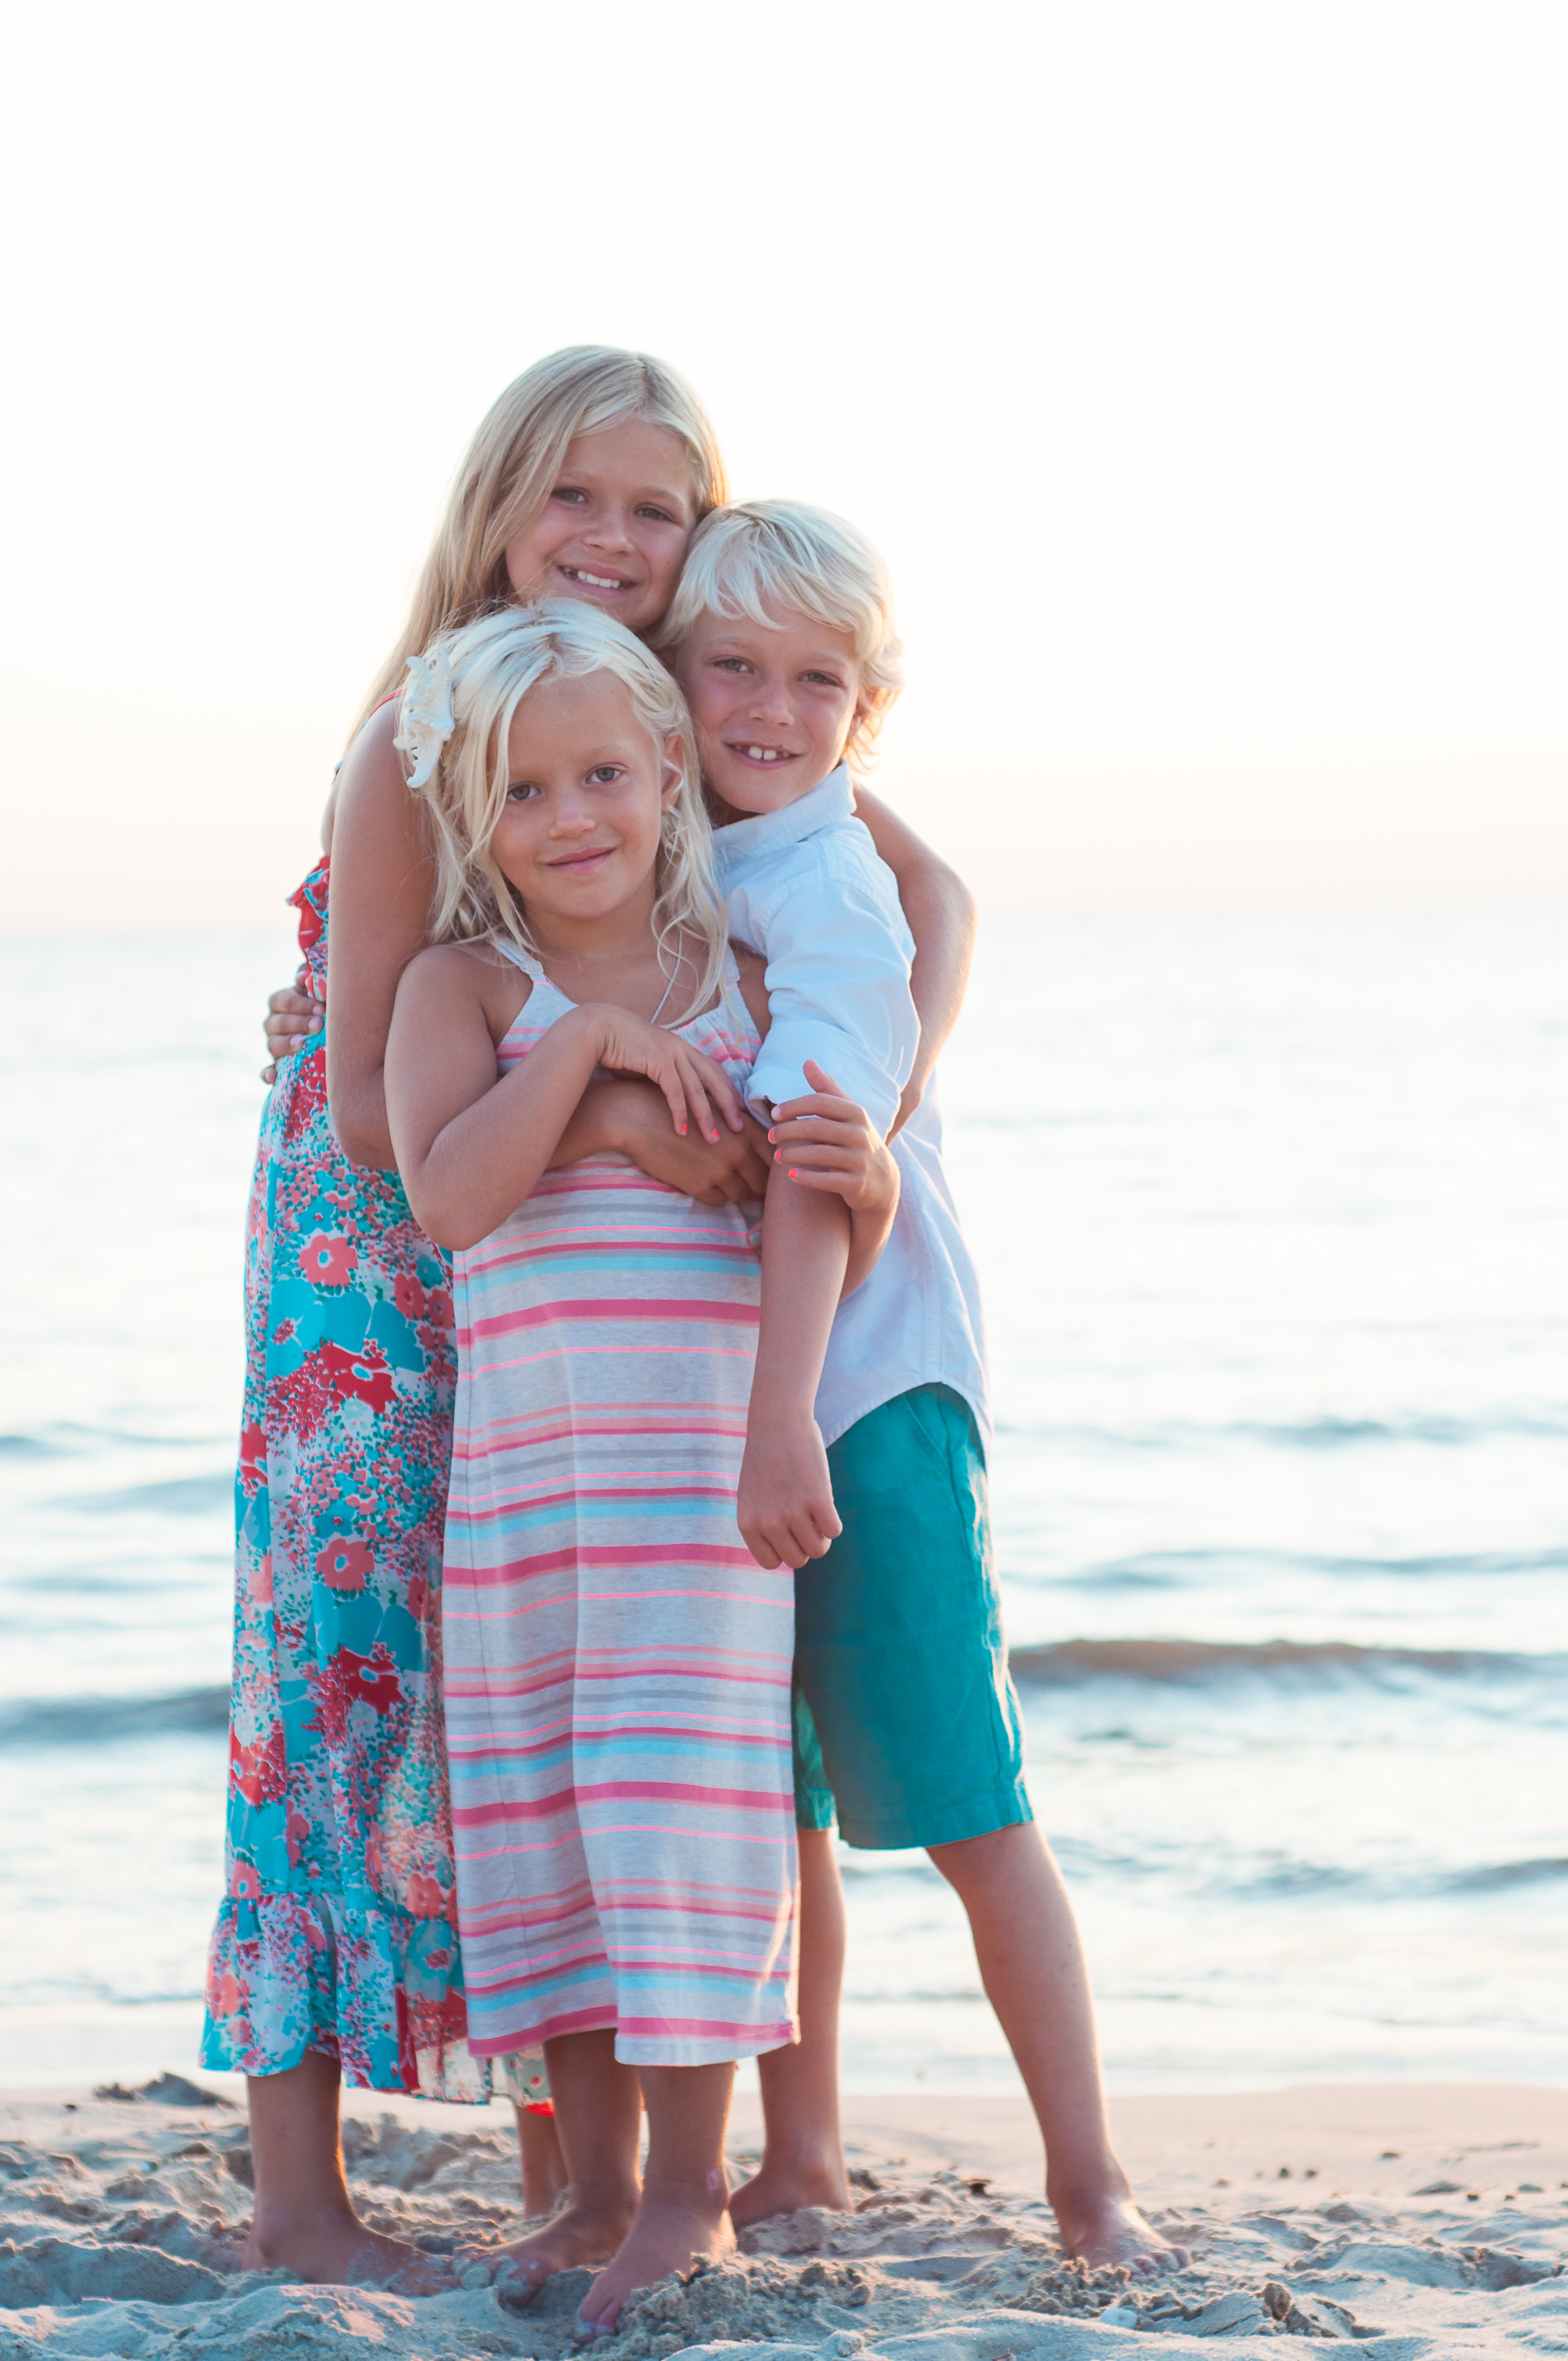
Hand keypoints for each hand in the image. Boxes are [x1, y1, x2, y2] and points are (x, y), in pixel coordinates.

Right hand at [261, 964, 322, 1083]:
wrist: (333, 1033)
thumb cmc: (328, 1007)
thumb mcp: (321, 992)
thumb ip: (313, 980)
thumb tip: (302, 975)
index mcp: (283, 1003)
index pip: (281, 1001)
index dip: (299, 1003)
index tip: (321, 1008)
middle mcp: (275, 1024)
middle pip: (276, 1022)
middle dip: (298, 1022)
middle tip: (318, 1025)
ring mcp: (275, 1045)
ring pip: (272, 1044)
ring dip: (286, 1044)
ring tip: (301, 1044)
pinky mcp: (278, 1066)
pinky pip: (268, 1071)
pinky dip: (269, 1074)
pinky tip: (273, 1076)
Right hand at [579, 1004, 745, 1143]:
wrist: (599, 1029)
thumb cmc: (621, 1049)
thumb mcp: (650, 1062)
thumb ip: (665, 1076)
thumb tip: (674, 1097)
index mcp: (683, 1048)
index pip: (715, 1070)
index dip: (728, 1091)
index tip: (738, 1111)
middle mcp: (682, 1049)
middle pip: (715, 1079)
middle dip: (729, 1106)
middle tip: (739, 1129)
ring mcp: (672, 1053)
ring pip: (698, 1089)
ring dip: (706, 1117)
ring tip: (713, 1139)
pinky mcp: (658, 1061)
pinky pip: (674, 1092)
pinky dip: (679, 1113)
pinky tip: (681, 1131)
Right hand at [608, 1082, 771, 1204]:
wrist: (641, 1119)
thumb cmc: (681, 1110)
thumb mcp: (719, 1111)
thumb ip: (744, 1129)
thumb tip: (768, 1150)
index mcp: (747, 1131)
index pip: (776, 1160)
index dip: (775, 1168)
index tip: (767, 1170)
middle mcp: (738, 1153)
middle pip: (763, 1182)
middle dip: (757, 1183)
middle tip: (748, 1181)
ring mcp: (720, 1172)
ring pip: (742, 1194)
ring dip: (736, 1190)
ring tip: (723, 1179)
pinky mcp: (700, 1187)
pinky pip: (720, 1201)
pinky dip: (716, 1195)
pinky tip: (705, 1181)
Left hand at [738, 1406, 841, 1570]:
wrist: (777, 1423)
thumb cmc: (767, 1460)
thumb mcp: (754, 1497)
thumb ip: (765, 1526)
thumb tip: (795, 1553)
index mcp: (748, 1524)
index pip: (772, 1562)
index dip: (785, 1549)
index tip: (788, 1531)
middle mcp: (768, 1522)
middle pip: (798, 1560)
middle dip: (806, 1543)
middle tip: (807, 1520)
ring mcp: (792, 1512)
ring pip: (819, 1549)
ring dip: (822, 1535)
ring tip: (816, 1513)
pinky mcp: (817, 1499)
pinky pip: (833, 1530)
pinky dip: (833, 1521)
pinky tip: (825, 1502)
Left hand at [769, 1061, 897, 1215]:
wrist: (883, 1180)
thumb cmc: (856, 1140)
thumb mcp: (847, 1113)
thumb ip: (826, 1089)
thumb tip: (807, 1061)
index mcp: (856, 1113)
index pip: (820, 1102)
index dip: (795, 1106)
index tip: (774, 1114)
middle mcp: (860, 1134)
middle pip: (817, 1128)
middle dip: (789, 1131)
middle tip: (770, 1137)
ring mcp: (860, 1160)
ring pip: (821, 1154)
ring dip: (794, 1154)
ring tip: (777, 1157)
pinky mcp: (858, 1184)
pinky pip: (829, 1180)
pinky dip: (808, 1178)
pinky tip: (791, 1175)